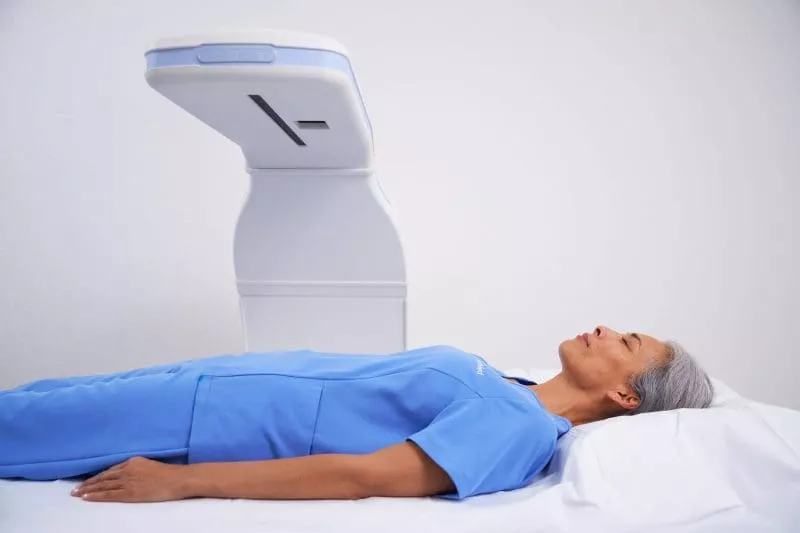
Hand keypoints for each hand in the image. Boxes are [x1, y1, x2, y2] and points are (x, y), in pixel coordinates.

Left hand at [71, 456, 191, 502]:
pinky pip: (109, 494)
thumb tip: (128, 473)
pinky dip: (96, 495)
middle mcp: (127, 470)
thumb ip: (137, 468)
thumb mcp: (150, 464)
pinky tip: (86, 497)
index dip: (98, 476)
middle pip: (103, 477)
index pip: (111, 470)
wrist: (178, 479)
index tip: (88, 480)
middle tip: (75, 489)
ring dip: (88, 489)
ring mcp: (128, 481)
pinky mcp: (130, 493)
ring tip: (76, 494)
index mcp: (133, 461)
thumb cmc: (168, 474)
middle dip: (88, 483)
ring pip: (103, 485)